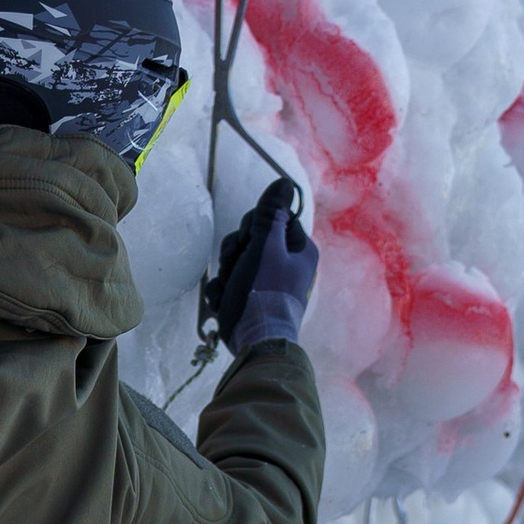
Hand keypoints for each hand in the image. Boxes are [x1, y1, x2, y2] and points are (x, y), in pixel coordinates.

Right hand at [199, 175, 315, 358]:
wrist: (256, 342)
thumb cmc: (264, 291)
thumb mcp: (266, 246)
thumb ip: (270, 214)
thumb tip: (284, 182)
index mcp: (299, 251)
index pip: (273, 220)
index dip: (254, 226)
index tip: (248, 239)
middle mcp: (287, 266)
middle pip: (252, 240)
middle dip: (236, 252)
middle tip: (235, 265)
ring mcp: (268, 286)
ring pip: (237, 263)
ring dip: (226, 274)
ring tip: (229, 289)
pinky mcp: (251, 302)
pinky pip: (230, 286)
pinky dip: (223, 293)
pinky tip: (224, 303)